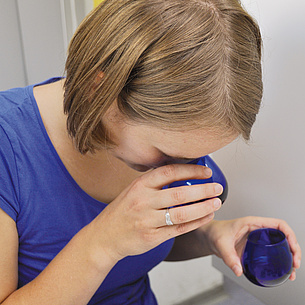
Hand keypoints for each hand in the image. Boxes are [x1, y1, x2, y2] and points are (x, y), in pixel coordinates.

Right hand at [90, 164, 222, 262]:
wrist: (104, 236)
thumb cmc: (121, 211)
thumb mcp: (133, 190)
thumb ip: (154, 183)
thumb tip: (182, 174)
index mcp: (139, 185)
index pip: (169, 172)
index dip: (191, 171)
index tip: (206, 172)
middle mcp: (143, 201)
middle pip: (180, 194)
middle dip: (203, 190)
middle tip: (217, 188)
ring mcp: (147, 220)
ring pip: (182, 214)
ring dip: (203, 207)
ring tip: (217, 203)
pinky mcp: (152, 237)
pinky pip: (179, 229)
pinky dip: (196, 222)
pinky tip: (206, 216)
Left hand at [203, 217, 301, 279]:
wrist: (209, 236)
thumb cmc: (215, 233)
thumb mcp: (221, 244)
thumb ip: (229, 257)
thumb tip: (239, 270)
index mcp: (252, 223)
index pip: (278, 224)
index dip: (290, 235)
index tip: (293, 249)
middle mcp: (258, 229)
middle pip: (283, 236)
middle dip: (293, 249)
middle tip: (295, 265)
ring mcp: (258, 238)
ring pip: (280, 244)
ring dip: (289, 257)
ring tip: (292, 272)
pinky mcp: (256, 247)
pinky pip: (273, 252)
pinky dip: (280, 261)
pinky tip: (282, 272)